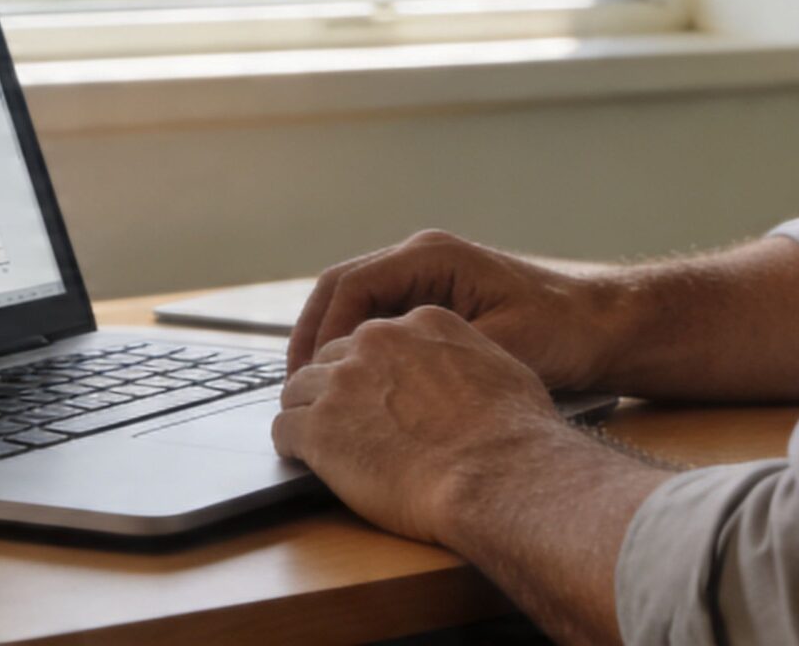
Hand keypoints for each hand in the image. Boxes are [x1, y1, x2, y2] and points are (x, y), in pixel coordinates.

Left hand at [271, 304, 566, 544]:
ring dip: (306, 414)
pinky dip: (291, 445)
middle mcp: (375, 342)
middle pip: (329, 359)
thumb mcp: (502, 370)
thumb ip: (469, 360)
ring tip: (315, 442)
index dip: (368, 369)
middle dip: (333, 389)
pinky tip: (303, 459)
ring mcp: (342, 382)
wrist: (498, 475)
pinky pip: (283, 429)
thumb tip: (465, 375)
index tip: (368, 392)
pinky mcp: (319, 427)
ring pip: (298, 390)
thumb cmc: (515, 434)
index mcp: (419, 323)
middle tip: (340, 420)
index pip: (373, 337)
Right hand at [288, 229, 621, 390]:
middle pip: (340, 288)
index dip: (321, 332)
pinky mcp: (435, 298)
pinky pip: (378, 315)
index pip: (350, 285)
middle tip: (294, 385)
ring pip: (354, 301)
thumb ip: (441, 357)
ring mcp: (426, 276)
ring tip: (312, 388)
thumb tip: (385, 382)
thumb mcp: (500, 345)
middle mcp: (421, 257)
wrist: (605, 324)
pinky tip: (353, 383)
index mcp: (430, 257)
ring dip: (330, 340)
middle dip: (312, 335)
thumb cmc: (563, 331)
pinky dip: (357, 345)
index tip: (309, 376)